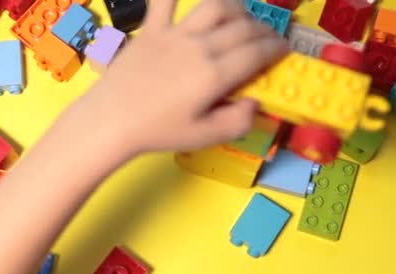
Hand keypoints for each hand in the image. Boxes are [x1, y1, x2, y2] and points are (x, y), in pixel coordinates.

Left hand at [74, 0, 288, 154]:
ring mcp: (174, 34)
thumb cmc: (158, 132)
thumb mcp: (204, 137)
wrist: (111, 121)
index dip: (276, 48)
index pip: (257, 53)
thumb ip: (237, 121)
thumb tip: (255, 102)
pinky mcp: (151, 30)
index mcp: (215, 75)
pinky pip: (165, 1)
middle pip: (242, 28)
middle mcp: (199, 47)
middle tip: (268, 39)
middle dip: (264, 30)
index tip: (284, 50)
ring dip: (235, 9)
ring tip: (240, 18)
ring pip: (215, 7)